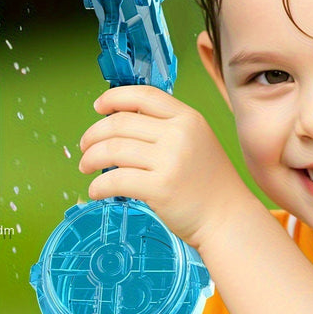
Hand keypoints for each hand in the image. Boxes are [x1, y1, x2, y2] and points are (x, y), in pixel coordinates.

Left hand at [79, 85, 256, 251]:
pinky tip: (95, 190)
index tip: (98, 107)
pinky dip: (98, 185)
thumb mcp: (196, 141)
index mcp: (188, 118)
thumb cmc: (208, 183)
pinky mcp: (161, 188)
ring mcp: (171, 160)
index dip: (114, 97)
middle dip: (93, 134)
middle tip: (84, 146)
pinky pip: (116, 180)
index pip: (143, 95)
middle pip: (120, 122)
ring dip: (91, 158)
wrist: (228, 218)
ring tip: (85, 167)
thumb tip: (122, 119)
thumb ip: (167, 127)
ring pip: (113, 149)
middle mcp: (179, 134)